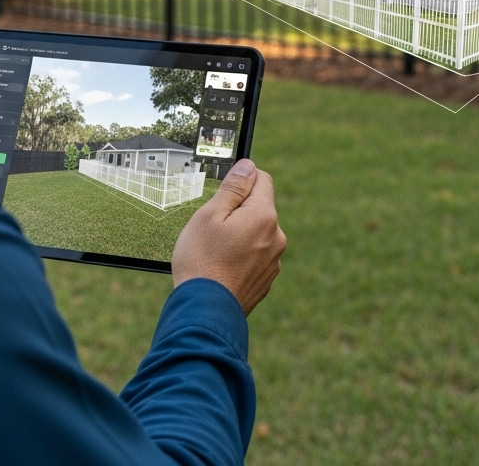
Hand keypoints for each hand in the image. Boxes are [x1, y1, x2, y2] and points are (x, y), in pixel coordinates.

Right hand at [172, 160, 286, 315]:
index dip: (241, 181)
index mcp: (264, 216)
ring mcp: (273, 261)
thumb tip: (249, 166)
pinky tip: (222, 268)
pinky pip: (255, 256)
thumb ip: (233, 188)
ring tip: (215, 252)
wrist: (205, 313)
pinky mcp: (266, 280)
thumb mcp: (210, 215)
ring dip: (240, 234)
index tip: (223, 195)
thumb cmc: (202, 260)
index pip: (262, 179)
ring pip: (257, 233)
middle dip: (238, 211)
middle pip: (259, 207)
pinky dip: (241, 256)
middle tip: (213, 228)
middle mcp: (276, 237)